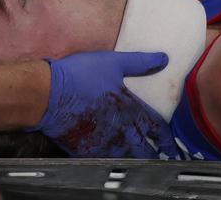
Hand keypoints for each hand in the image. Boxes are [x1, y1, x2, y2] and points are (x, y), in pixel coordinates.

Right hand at [34, 51, 178, 158]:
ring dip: (134, 158)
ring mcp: (102, 141)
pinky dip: (110, 160)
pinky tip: (111, 159)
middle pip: (143, 148)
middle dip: (154, 153)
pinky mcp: (85, 149)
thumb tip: (163, 58)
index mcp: (129, 108)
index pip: (155, 127)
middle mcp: (119, 129)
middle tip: (163, 159)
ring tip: (139, 162)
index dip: (166, 138)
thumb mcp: (113, 62)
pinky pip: (103, 159)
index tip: (172, 145)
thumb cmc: (79, 76)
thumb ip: (139, 62)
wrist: (48, 94)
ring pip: (125, 157)